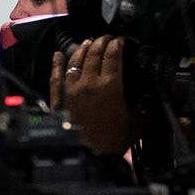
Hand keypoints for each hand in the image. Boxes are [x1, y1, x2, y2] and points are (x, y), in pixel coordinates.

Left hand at [54, 37, 136, 154]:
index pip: (114, 55)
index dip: (118, 44)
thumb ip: (137, 101)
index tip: (121, 41)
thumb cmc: (113, 140)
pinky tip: (57, 55)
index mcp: (110, 85)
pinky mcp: (59, 98)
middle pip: (94, 53)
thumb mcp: (136, 119)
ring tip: (88, 42)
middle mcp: (89, 83)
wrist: (89, 156)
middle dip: (102, 42)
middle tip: (107, 38)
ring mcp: (71, 89)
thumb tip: (138, 92)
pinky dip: (57, 64)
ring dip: (83, 48)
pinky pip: (56, 76)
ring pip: (75, 60)